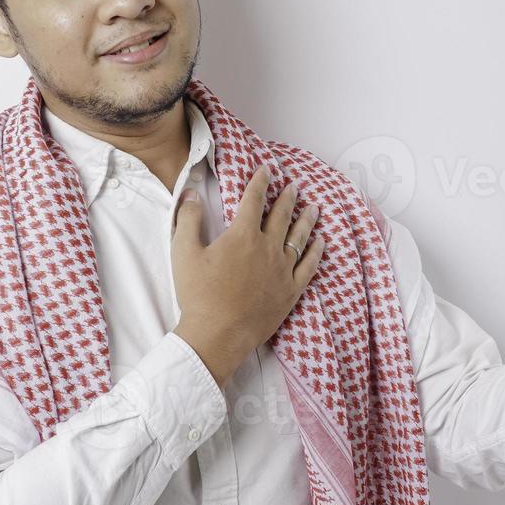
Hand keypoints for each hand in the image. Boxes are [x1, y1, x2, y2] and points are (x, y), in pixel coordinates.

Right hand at [170, 165, 324, 386]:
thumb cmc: (198, 294)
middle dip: (287, 197)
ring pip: (299, 237)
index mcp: (242, 235)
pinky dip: (316, 251)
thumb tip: (192, 194)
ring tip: (313, 208)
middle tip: (293, 186)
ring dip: (306, 219)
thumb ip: (188, 219)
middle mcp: (268, 247)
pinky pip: (308, 266)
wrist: (218, 334)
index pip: (254, 200)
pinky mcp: (290, 290)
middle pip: (281, 215)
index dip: (260, 182)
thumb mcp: (183, 252)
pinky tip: (320, 243)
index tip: (266, 170)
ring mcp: (282, 269)